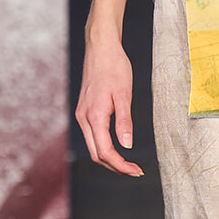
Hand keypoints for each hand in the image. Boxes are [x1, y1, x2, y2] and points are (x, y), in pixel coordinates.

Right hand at [75, 37, 142, 175]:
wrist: (100, 48)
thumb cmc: (114, 67)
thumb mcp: (124, 95)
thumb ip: (124, 122)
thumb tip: (126, 146)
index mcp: (94, 116)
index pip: (105, 152)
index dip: (121, 166)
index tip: (136, 170)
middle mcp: (84, 118)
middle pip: (96, 154)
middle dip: (115, 166)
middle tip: (135, 170)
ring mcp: (82, 115)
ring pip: (93, 146)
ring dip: (109, 158)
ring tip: (128, 162)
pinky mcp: (84, 110)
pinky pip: (92, 136)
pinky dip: (103, 146)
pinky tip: (116, 146)